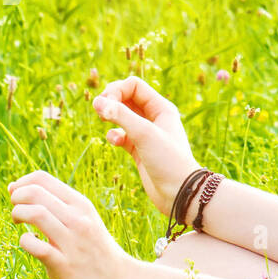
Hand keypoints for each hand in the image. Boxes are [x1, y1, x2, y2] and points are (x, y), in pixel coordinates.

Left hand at [8, 170, 136, 278]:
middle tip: (16, 211)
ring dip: (18, 215)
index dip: (22, 183)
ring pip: (35, 213)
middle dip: (16, 198)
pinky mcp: (64, 265)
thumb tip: (20, 192)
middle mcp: (78, 219)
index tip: (16, 195)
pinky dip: (25, 241)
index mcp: (81, 205)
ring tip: (18, 223)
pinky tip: (30, 243)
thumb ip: (59, 208)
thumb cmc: (94, 251)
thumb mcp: (84, 221)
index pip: (43, 179)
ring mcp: (72, 242)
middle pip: (34, 192)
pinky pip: (35, 246)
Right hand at [92, 76, 199, 216]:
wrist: (180, 193)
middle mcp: (155, 118)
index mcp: (161, 108)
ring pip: (122, 116)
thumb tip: (98, 102)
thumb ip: (121, 116)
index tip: (105, 104)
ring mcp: (147, 134)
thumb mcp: (144, 134)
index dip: (116, 90)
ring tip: (105, 121)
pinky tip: (115, 142)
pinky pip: (121, 135)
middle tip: (100, 111)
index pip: (133, 86)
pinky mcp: (139, 150)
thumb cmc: (168, 160)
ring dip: (111, 116)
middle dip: (111, 101)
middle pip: (126, 98)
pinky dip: (114, 135)